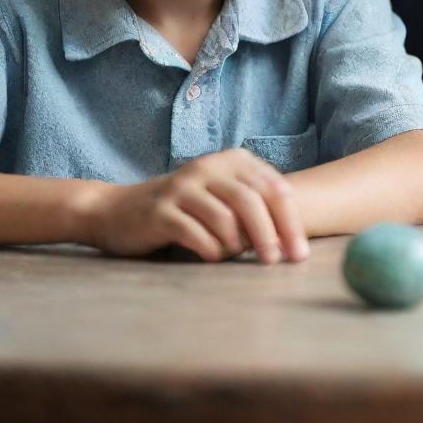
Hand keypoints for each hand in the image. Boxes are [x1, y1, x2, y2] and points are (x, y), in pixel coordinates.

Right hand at [79, 148, 309, 262]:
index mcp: (232, 161)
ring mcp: (183, 187)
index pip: (274, 188)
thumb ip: (254, 207)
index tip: (300, 253)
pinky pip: (194, 231)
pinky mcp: (161, 210)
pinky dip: (210, 248)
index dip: (291, 221)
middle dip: (270, 234)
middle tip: (277, 262)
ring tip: (242, 258)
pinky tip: (214, 257)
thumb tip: (292, 241)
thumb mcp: (223, 197)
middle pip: (252, 200)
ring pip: (225, 216)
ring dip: (239, 243)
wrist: (121, 210)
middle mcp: (209, 167)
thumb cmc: (185, 209)